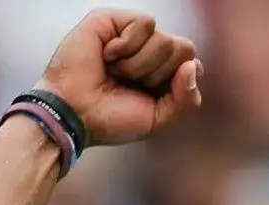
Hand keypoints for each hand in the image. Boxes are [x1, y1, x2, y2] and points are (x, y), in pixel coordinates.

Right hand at [37, 9, 200, 146]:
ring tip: (114, 71)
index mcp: (163, 72)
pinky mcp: (113, 19)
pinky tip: (108, 55)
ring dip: (138, 64)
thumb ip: (186, 100)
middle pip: (183, 48)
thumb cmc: (110, 118)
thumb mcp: (158, 119)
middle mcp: (150, 50)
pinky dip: (127, 46)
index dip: (174, 84)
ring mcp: (132, 34)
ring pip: (165, 38)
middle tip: (128, 83)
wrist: (75, 114)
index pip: (192, 64)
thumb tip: (193, 65)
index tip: (147, 96)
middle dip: (157, 74)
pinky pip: (145, 23)